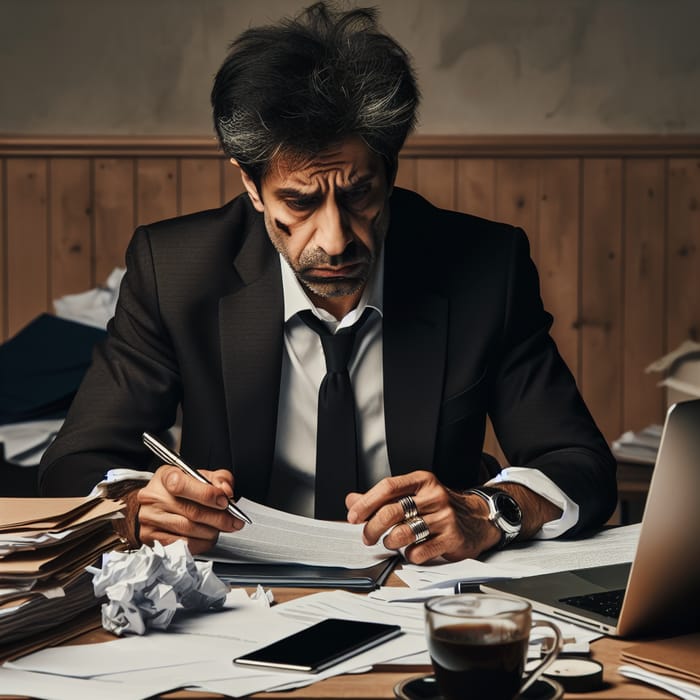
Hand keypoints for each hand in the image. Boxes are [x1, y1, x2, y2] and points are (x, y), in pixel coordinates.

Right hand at [135, 465, 243, 553]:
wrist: (152, 506)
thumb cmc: (178, 490)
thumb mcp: (198, 475)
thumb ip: (218, 479)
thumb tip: (226, 491)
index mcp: (165, 477)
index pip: (181, 485)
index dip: (207, 494)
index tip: (224, 501)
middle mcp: (154, 497)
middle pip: (191, 511)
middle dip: (219, 518)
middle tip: (234, 521)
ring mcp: (151, 519)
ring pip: (189, 530)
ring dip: (212, 532)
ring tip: (221, 528)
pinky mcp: (152, 539)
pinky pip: (182, 545)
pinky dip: (202, 543)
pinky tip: (208, 537)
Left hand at [346, 470, 500, 563]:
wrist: (479, 519)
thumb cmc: (440, 507)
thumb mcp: (414, 495)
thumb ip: (383, 498)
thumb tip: (352, 501)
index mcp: (423, 481)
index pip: (388, 487)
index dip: (366, 502)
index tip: (353, 516)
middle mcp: (434, 496)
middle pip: (391, 512)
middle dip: (372, 528)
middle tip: (367, 537)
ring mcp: (445, 518)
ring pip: (403, 534)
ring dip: (390, 542)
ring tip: (391, 543)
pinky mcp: (452, 539)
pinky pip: (419, 552)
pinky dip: (409, 555)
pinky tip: (412, 550)